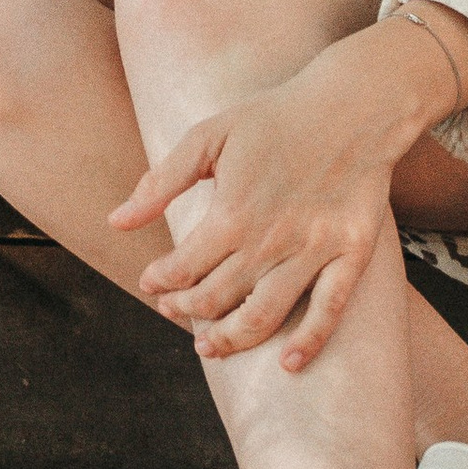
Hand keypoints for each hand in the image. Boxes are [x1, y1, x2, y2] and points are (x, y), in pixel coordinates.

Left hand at [109, 23, 441, 372]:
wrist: (351, 104)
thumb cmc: (273, 116)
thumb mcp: (208, 136)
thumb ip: (161, 182)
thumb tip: (116, 222)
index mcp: (231, 214)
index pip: (183, 270)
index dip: (160, 283)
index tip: (151, 283)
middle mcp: (270, 242)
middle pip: (218, 299)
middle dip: (187, 311)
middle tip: (173, 311)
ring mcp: (313, 252)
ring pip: (264, 316)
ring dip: (232, 339)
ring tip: (211, 347)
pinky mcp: (351, 255)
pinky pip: (329, 311)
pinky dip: (309, 342)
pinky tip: (288, 364)